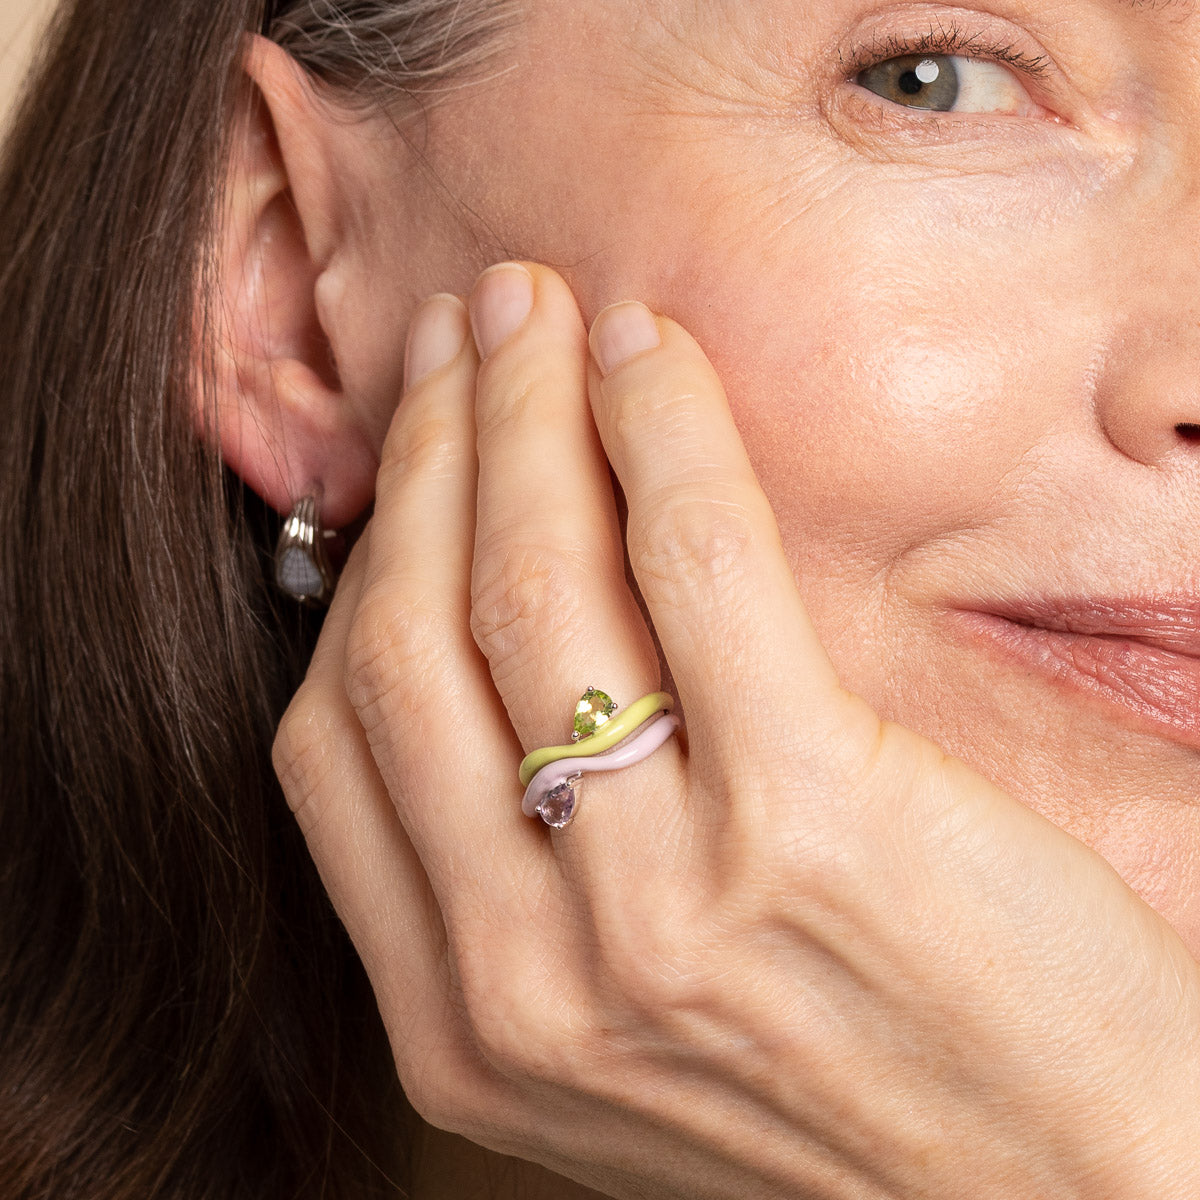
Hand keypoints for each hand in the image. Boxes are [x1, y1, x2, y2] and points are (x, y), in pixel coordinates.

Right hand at [274, 263, 1199, 1199]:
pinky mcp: (808, 826)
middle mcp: (531, 972)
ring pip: (532, 587)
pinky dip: (659, 430)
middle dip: (427, 455)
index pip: (339, 742)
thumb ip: (528, 875)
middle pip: (415, 642)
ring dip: (519, 414)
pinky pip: (694, 566)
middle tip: (458, 336)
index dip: (368, 570)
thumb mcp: (632, 1020)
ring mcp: (660, 904)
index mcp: (467, 1026)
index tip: (409, 465)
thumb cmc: (856, 1087)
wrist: (1073, 1199)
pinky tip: (645, 353)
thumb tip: (475, 637)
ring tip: (534, 316)